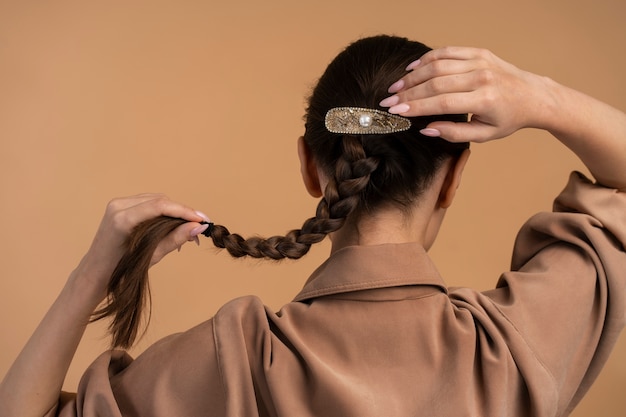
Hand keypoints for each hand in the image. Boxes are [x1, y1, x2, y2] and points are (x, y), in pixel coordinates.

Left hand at [76, 194, 208, 297]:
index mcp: (122, 220)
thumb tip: (198, 228)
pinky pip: (148, 203)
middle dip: (181, 212)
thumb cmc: (120, 269)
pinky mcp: (120, 205)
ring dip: (174, 211)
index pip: (160, 206)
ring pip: (156, 200)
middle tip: (199, 227)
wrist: (96, 271)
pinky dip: (163, 211)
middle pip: (160, 201)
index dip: (184, 211)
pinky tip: (173, 224)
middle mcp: (119, 206)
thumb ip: (175, 239)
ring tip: (188, 227)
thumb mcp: (152, 256)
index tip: (202, 219)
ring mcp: (118, 204)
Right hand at [379, 47, 551, 142]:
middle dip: (408, 93)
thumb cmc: (508, 118)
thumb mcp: (484, 135)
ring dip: (413, 76)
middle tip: (388, 101)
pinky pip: (447, 52)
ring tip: (396, 87)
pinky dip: (427, 59)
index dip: (416, 107)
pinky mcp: (478, 52)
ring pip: (437, 65)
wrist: (532, 96)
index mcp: (484, 100)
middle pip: (435, 83)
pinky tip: (412, 69)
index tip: (396, 112)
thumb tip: (426, 129)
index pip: (441, 103)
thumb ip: (454, 133)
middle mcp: (481, 77)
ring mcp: (480, 61)